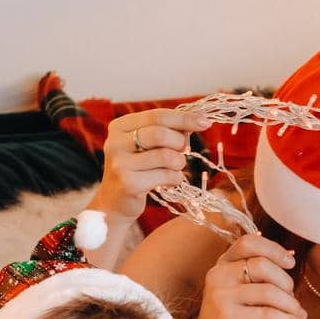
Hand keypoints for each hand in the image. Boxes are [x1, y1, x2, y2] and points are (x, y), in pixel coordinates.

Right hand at [93, 108, 205, 222]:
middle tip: (183, 151)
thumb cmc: (136, 170)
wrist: (115, 203)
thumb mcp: (146, 146)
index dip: (183, 118)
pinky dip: (176, 178)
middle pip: (161, 134)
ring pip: (165, 156)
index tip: (205, 122)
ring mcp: (121, 163)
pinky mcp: (129, 183)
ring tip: (176, 167)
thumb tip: (196, 121)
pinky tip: (171, 180)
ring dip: (179, 162)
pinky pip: (165, 176)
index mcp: (120, 126)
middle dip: (180, 142)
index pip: (157, 116)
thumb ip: (166, 132)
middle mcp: (116, 142)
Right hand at [192, 233, 310, 318]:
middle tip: (293, 301)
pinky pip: (269, 315)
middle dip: (286, 282)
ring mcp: (221, 296)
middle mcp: (218, 276)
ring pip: (269, 291)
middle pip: (262, 265)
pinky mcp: (229, 318)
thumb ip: (257, 277)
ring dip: (291, 305)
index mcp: (222, 265)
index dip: (274, 249)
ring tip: (299, 316)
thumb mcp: (239, 294)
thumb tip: (290, 259)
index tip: (290, 263)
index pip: (248, 243)